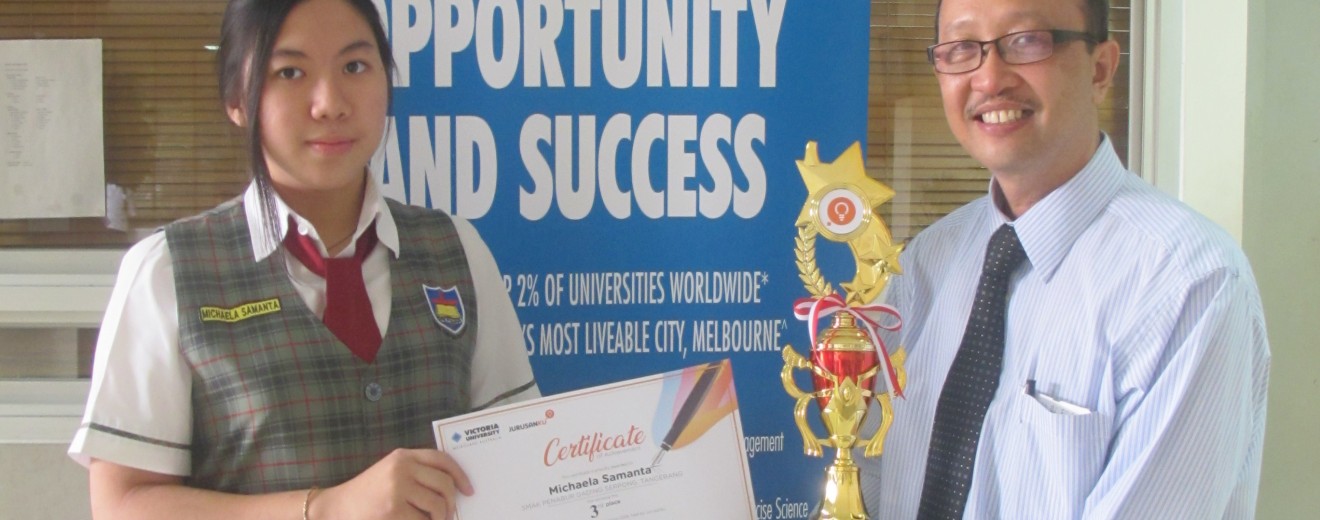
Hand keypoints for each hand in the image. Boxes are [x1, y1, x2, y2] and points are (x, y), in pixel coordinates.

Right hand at [311, 448, 472, 519]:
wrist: (337, 508)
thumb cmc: (368, 493)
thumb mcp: (391, 472)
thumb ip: (417, 473)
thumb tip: (453, 488)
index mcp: (403, 456)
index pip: (442, 460)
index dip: (460, 475)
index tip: (468, 490)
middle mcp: (401, 468)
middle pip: (444, 484)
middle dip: (450, 503)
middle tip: (447, 514)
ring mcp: (397, 489)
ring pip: (437, 505)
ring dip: (438, 518)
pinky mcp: (393, 510)